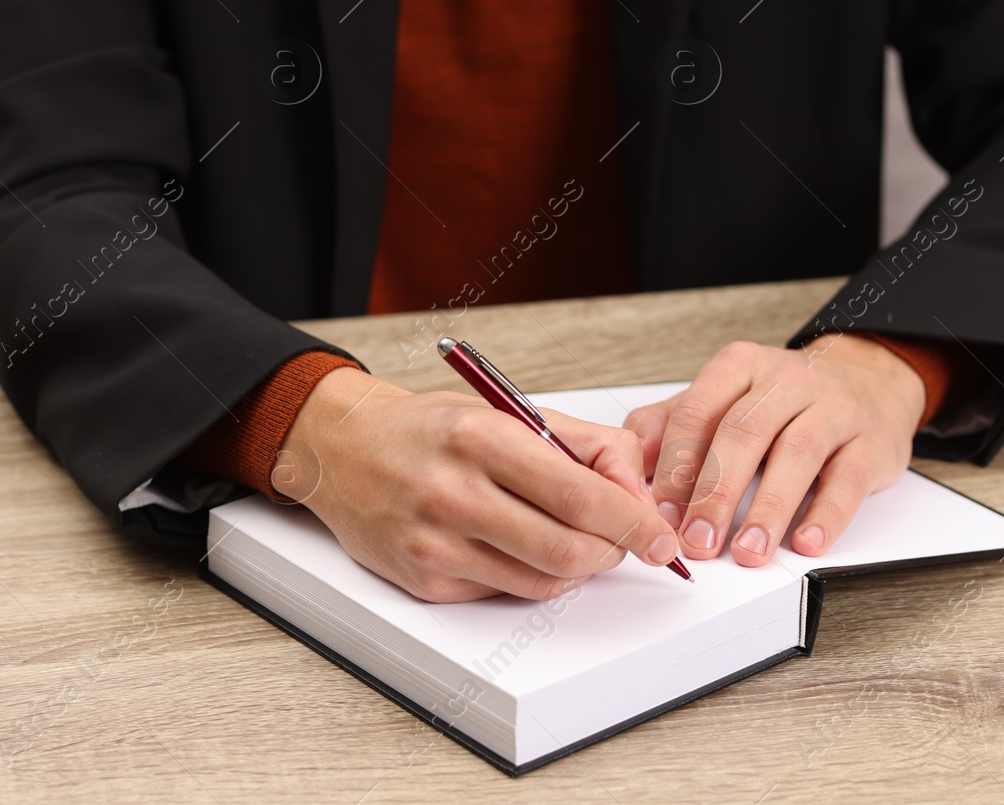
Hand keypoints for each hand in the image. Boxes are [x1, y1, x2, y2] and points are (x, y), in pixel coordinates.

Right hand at [272, 368, 681, 602]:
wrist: (343, 449)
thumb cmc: (432, 429)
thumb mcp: (509, 411)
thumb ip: (586, 446)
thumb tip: (640, 497)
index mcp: (482, 439)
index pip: (582, 497)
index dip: (634, 524)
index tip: (659, 536)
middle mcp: (455, 493)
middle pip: (569, 552)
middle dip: (611, 551)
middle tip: (620, 540)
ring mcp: (436, 543)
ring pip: (544, 582)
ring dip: (576, 568)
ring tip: (569, 536)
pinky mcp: (426, 581)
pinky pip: (506, 592)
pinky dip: (530, 575)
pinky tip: (515, 543)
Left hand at [624, 336, 923, 565]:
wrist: (868, 379)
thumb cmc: (783, 399)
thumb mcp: (723, 397)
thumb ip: (670, 423)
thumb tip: (630, 465)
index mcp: (739, 367)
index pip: (697, 413)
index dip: (675, 466)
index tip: (661, 514)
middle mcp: (786, 380)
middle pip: (743, 433)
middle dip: (716, 493)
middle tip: (698, 541)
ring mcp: (834, 408)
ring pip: (796, 454)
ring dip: (767, 509)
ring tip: (747, 551)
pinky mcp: (871, 442)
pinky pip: (848, 479)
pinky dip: (826, 515)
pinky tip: (806, 542)